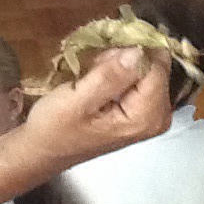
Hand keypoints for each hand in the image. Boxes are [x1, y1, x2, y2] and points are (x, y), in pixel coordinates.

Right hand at [23, 47, 171, 170]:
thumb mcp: (76, 100)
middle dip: (126, 56)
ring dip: (120, 62)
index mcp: (146, 117)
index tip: (101, 59)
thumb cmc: (55, 129)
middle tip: (95, 69)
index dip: (129, 52)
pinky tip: (100, 81)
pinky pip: (141, 76)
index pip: (157, 66)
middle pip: (156, 65)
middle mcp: (158, 117)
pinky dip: (121, 70)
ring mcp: (154, 114)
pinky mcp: (145, 110)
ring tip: (94, 76)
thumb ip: (109, 76)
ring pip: (148, 66)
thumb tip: (138, 51)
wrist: (45, 151)